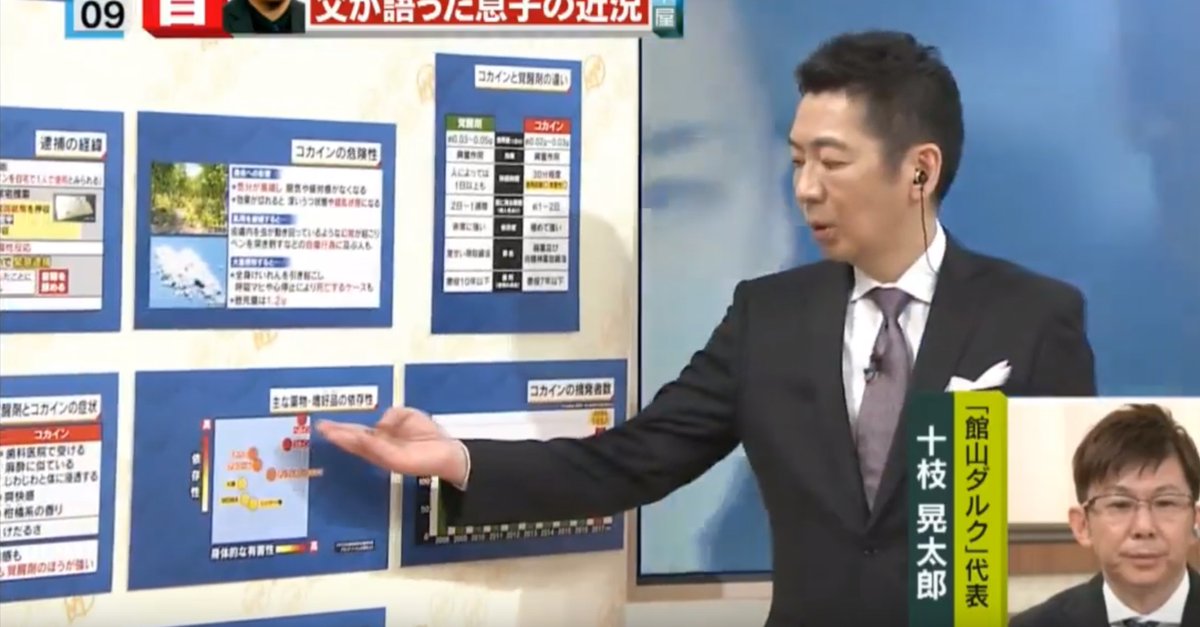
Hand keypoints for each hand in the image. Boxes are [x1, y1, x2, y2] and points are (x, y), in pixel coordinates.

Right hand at [317, 407, 467, 483]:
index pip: (357, 433)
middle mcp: (379, 449)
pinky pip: (378, 450)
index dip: (340, 429)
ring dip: (346, 438)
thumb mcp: (407, 415)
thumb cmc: (428, 434)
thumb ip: (391, 415)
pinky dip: (367, 443)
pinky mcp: (395, 461)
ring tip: (331, 431)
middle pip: (354, 442)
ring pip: (362, 446)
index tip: (324, 423)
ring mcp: (385, 456)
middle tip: (320, 427)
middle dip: (337, 434)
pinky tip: (356, 437)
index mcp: (380, 438)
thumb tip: (380, 423)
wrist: (447, 451)